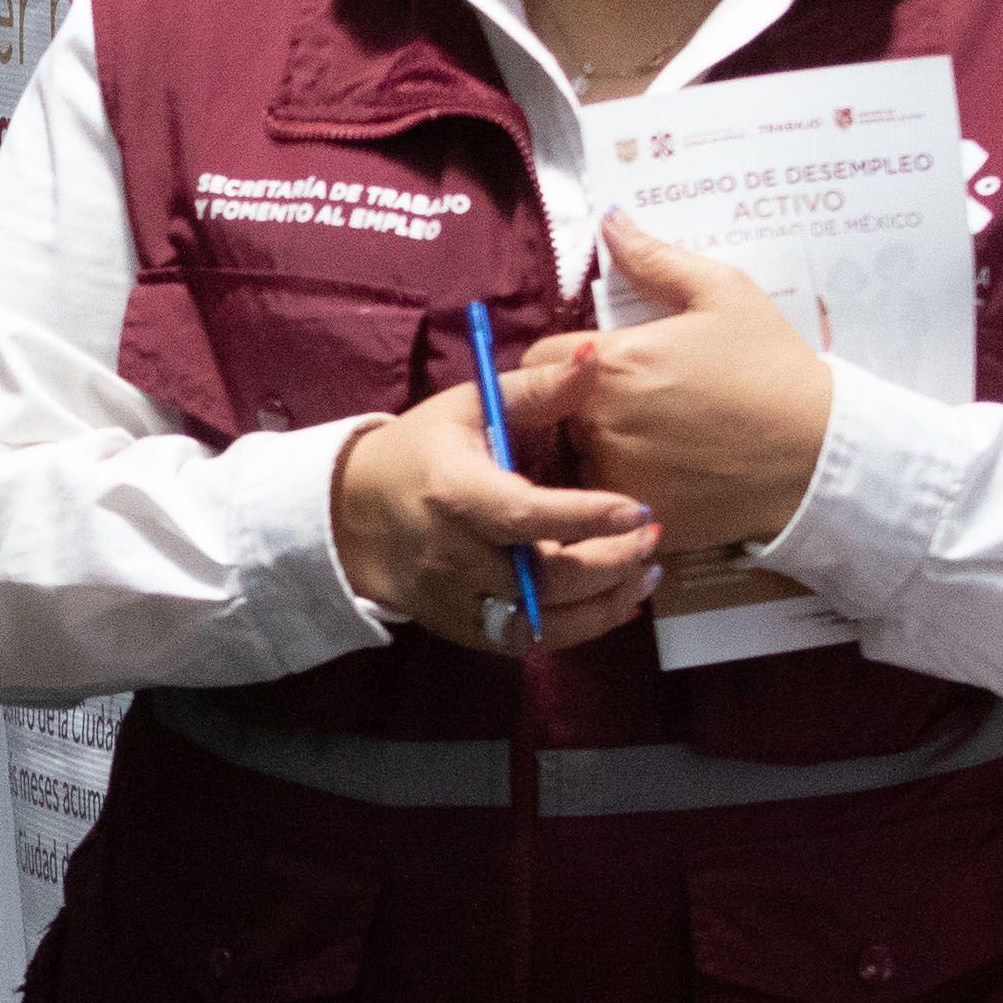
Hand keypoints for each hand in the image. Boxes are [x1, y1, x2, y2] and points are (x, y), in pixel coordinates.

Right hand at [325, 366, 658, 654]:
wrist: (351, 513)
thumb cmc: (420, 451)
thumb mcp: (469, 407)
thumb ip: (536, 389)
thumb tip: (593, 359)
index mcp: (453, 493)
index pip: (524, 515)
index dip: (586, 517)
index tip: (639, 509)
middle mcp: (453, 555)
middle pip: (541, 579)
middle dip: (609, 564)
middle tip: (650, 538)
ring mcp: (455, 600)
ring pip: (542, 622)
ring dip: (604, 605)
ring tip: (644, 573)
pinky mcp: (462, 629)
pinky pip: (528, 642)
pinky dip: (578, 628)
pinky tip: (614, 601)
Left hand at [524, 214, 840, 553]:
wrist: (818, 452)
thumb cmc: (772, 366)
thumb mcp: (723, 293)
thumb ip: (654, 257)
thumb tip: (610, 221)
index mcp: (612, 363)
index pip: (539, 361)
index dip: (566, 361)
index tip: (601, 365)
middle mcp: (601, 422)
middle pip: (554, 412)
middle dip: (581, 403)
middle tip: (638, 401)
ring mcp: (617, 477)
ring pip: (576, 460)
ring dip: (598, 450)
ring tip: (656, 440)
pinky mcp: (637, 517)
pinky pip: (604, 504)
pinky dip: (623, 491)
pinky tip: (667, 474)